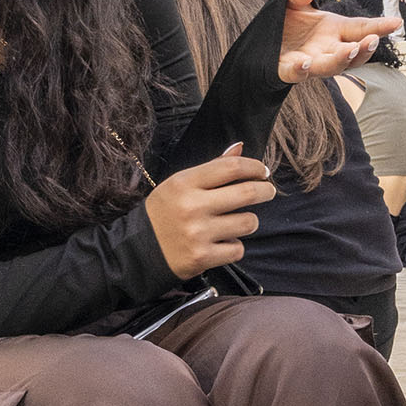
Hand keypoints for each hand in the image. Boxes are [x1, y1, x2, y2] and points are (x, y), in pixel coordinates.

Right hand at [146, 145, 275, 278]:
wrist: (138, 251)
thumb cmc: (164, 213)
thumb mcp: (179, 184)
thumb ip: (212, 168)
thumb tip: (240, 148)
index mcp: (185, 183)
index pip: (231, 167)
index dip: (254, 167)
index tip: (263, 171)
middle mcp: (191, 206)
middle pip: (247, 193)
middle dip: (265, 190)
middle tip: (268, 191)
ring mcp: (198, 233)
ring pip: (248, 223)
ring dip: (248, 222)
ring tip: (237, 222)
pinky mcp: (202, 257)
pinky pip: (238, 249)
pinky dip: (234, 246)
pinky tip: (221, 243)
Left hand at [280, 0, 395, 81]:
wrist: (262, 41)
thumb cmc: (286, 23)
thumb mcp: (293, 2)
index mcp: (334, 30)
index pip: (361, 28)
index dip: (380, 26)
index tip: (397, 23)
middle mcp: (327, 48)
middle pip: (352, 52)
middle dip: (364, 49)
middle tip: (373, 40)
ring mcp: (310, 61)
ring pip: (331, 66)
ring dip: (342, 60)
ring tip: (351, 51)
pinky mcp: (287, 70)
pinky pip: (296, 73)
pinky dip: (301, 70)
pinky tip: (305, 63)